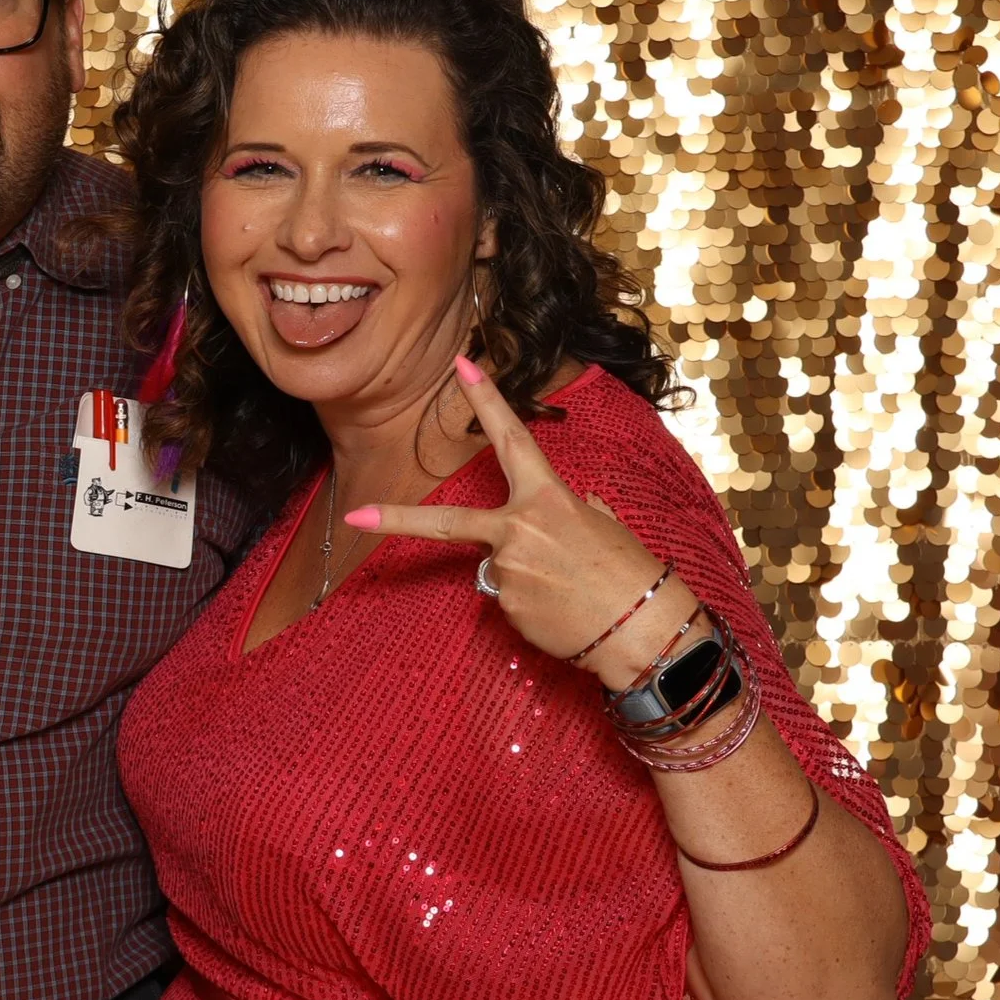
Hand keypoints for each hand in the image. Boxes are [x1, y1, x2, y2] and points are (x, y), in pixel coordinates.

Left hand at [344, 356, 690, 686]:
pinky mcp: (505, 607)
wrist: (645, 632)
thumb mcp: (606, 527)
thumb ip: (576, 512)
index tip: (460, 367)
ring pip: (500, 568)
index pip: (511, 439)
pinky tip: (561, 612)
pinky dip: (532, 606)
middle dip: (395, 519)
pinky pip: (510, 599)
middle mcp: (518, 530)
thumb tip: (567, 512)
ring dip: (528, 579)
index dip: (485, 401)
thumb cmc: (632, 575)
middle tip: (354, 515)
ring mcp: (506, 571)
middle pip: (445, 521)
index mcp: (548, 498)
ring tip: (570, 592)